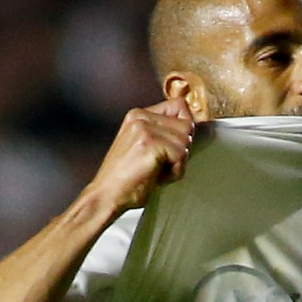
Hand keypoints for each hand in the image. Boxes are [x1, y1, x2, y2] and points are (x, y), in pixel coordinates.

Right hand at [87, 97, 195, 212]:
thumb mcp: (144, 145)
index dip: (184, 128)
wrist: (106, 196)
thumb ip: (164, 131)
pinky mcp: (150, 144)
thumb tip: (196, 125)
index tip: (172, 147)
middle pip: (188, 125)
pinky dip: (174, 172)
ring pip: (186, 141)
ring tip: (155, 172)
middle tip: (160, 165)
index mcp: (138, 115)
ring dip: (177, 163)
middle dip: (180, 149)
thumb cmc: (128, 178)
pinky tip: (156, 177)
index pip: (180, 105)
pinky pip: (181, 155)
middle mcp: (141, 117)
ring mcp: (145, 129)